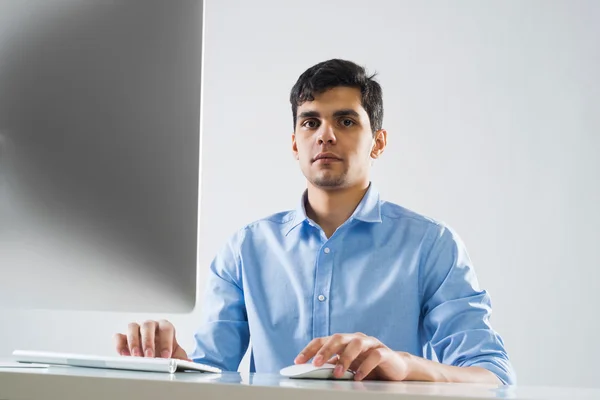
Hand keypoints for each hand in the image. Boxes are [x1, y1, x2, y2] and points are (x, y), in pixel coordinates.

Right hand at [113, 319, 189, 359]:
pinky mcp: (124, 338)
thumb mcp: (177, 355)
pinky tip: (124, 355)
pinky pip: (119, 336)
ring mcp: (137, 330)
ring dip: (133, 342)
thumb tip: (189, 363)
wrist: (156, 356)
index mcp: (165, 327)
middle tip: (149, 356)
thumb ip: (182, 358)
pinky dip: (120, 344)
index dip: (166, 341)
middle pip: (148, 325)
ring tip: (136, 356)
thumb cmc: (167, 352)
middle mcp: (151, 326)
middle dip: (148, 341)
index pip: (166, 327)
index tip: (165, 356)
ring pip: (132, 327)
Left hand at [294, 333, 411, 380]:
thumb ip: (333, 365)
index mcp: (345, 341)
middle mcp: (357, 338)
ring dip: (345, 358)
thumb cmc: (368, 366)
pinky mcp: (385, 352)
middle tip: (315, 363)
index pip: (323, 340)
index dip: (310, 349)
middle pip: (338, 337)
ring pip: (357, 343)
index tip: (298, 361)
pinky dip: (365, 366)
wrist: (396, 368)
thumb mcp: (348, 366)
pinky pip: (375, 356)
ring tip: (338, 373)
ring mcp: (371, 343)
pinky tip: (358, 377)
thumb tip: (311, 370)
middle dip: (325, 350)